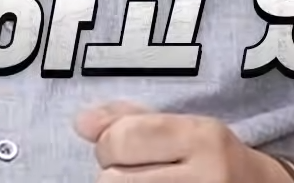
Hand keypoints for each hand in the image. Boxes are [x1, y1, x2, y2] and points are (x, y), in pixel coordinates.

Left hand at [75, 102, 287, 182]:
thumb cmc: (212, 157)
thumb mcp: (183, 126)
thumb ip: (129, 118)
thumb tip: (80, 123)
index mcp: (202, 137)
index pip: (123, 138)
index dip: (108, 143)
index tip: (119, 146)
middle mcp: (206, 176)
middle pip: (112, 180)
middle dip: (110, 173)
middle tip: (132, 170)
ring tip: (143, 182)